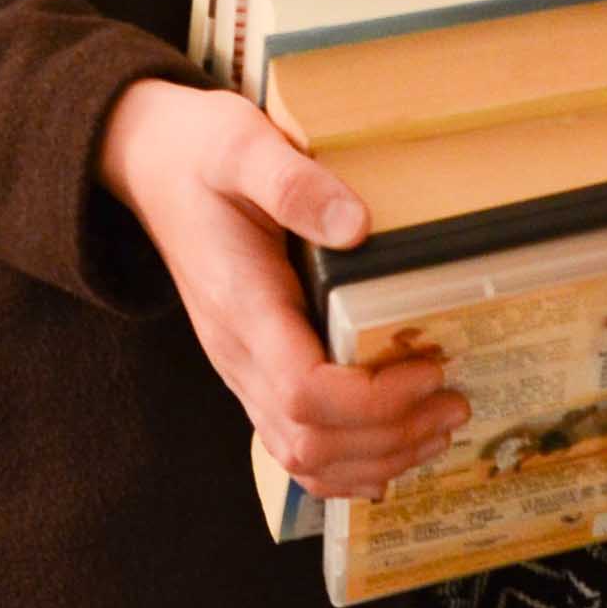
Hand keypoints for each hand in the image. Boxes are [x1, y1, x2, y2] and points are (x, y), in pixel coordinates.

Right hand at [94, 80, 460, 499]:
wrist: (151, 167)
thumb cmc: (199, 154)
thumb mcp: (242, 144)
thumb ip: (293, 183)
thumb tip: (357, 225)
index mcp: (243, 305)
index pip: (303, 392)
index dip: (372, 400)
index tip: (429, 369)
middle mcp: (238, 353)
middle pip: (310, 441)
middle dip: (391, 435)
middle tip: (454, 400)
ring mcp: (242, 369)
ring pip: (302, 457)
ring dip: (377, 458)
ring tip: (439, 426)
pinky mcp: (254, 370)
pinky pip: (294, 445)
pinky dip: (348, 463)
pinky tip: (395, 448)